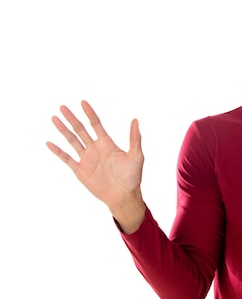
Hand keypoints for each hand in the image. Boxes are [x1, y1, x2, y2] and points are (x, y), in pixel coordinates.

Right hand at [47, 101, 145, 230]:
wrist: (123, 195)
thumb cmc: (132, 176)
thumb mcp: (136, 155)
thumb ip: (134, 138)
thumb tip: (135, 120)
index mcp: (107, 143)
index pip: (96, 124)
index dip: (90, 113)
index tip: (83, 102)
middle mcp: (95, 148)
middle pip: (81, 130)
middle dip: (72, 118)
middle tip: (62, 107)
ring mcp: (87, 159)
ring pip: (72, 141)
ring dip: (63, 130)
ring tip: (54, 119)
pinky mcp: (80, 170)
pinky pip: (67, 159)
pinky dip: (58, 151)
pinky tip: (49, 143)